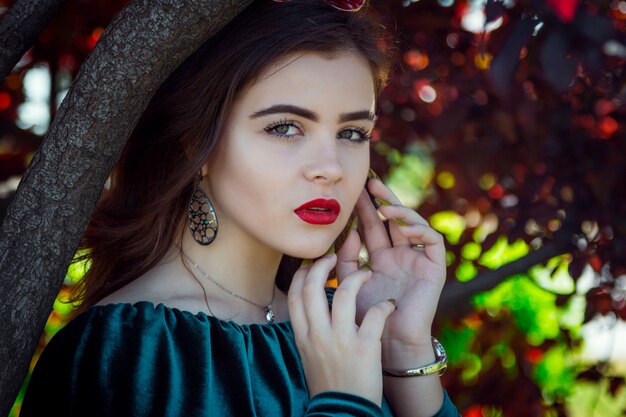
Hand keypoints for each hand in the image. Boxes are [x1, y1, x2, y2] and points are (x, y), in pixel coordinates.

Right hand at [288, 254, 395, 405]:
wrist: (343, 413)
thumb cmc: (329, 383)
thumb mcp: (309, 355)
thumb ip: (309, 329)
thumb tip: (311, 305)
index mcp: (303, 336)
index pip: (295, 294)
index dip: (303, 274)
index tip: (314, 265)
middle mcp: (317, 334)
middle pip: (312, 287)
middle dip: (323, 265)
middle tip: (335, 256)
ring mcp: (340, 340)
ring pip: (345, 292)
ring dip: (357, 277)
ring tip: (367, 273)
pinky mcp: (364, 348)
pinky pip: (375, 315)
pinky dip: (384, 306)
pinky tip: (389, 305)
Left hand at [335, 176, 446, 358]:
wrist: (387, 342)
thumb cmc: (365, 316)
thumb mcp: (349, 282)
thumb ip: (345, 258)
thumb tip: (347, 232)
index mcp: (380, 257)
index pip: (372, 225)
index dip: (364, 208)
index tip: (352, 191)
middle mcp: (399, 254)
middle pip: (392, 219)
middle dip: (381, 200)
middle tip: (369, 183)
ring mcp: (417, 259)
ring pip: (414, 224)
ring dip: (400, 211)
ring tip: (384, 205)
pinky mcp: (433, 268)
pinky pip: (432, 241)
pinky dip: (420, 231)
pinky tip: (404, 228)